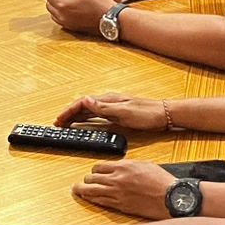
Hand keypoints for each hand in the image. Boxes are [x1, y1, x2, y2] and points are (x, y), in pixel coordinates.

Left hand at [41, 0, 115, 34]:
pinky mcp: (71, 27)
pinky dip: (61, 12)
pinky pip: (60, 18)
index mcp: (61, 4)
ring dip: (56, 3)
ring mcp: (65, 23)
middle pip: (48, 2)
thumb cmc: (99, 2)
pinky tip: (72, 7)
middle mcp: (61, 15)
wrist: (111, 18)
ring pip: (53, 11)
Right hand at [53, 92, 168, 131]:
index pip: (82, 103)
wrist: (165, 114)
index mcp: (108, 99)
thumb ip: (104, 107)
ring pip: (88, 110)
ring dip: (76, 116)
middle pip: (82, 106)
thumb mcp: (124, 112)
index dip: (69, 111)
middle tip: (58, 123)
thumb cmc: (148, 114)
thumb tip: (86, 100)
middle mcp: (108, 101)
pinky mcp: (117, 113)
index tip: (59, 119)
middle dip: (69, 114)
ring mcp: (112, 107)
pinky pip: (96, 115)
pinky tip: (84, 123)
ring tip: (66, 124)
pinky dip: (86, 119)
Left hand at [72, 161, 176, 219]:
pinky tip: (88, 198)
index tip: (94, 173)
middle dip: (87, 179)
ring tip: (77, 189)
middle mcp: (117, 178)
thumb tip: (121, 166)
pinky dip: (91, 199)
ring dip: (82, 189)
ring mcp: (117, 193)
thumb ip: (129, 165)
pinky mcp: (120, 205)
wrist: (172, 198)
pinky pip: (100, 201)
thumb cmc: (163, 182)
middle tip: (85, 181)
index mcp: (124, 166)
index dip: (95, 170)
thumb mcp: (146, 165)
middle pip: (92, 177)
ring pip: (91, 190)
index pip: (99, 166)